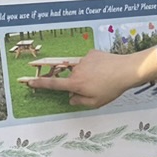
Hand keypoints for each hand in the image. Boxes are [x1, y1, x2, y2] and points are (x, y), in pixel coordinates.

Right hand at [26, 47, 156, 107]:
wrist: (126, 70)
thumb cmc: (111, 88)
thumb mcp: (96, 102)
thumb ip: (80, 102)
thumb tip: (71, 99)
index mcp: (75, 84)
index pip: (53, 85)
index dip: (40, 84)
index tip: (29, 81)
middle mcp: (76, 70)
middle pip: (72, 79)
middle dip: (80, 84)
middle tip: (97, 87)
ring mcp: (83, 60)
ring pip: (81, 70)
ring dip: (89, 75)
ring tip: (104, 78)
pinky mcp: (91, 53)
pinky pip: (89, 61)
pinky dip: (94, 66)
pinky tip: (105, 69)